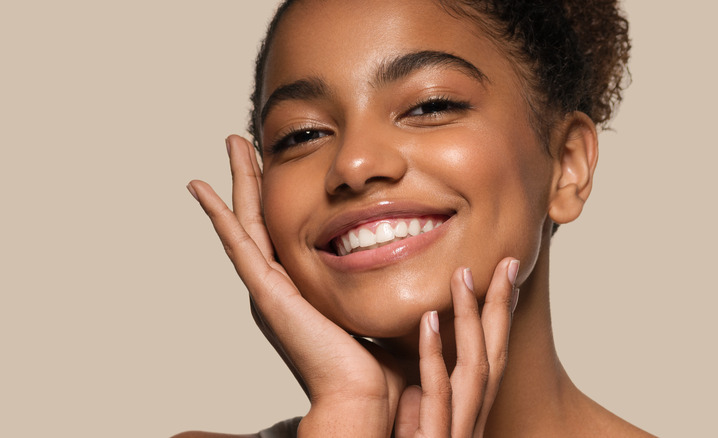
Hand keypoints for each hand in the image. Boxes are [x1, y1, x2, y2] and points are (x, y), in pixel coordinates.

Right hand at [187, 135, 403, 435]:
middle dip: (253, 178)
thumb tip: (407, 261)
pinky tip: (202, 189)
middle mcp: (279, 286)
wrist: (363, 398)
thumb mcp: (377, 311)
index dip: (277, 196)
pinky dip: (218, 214)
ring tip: (232, 145)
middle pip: (260, 218)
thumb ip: (382, 287)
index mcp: (301, 290)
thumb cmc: (375, 367)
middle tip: (244, 142)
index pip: (283, 230)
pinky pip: (239, 243)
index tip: (275, 163)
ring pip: (246, 222)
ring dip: (238, 181)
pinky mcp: (267, 292)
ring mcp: (269, 288)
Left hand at [394, 260, 518, 437]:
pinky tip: (428, 319)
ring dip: (471, 317)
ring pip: (474, 369)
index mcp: (465, 422)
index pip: (489, 363)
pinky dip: (434, 354)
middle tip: (507, 262)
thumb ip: (417, 414)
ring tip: (463, 274)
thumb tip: (411, 392)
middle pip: (494, 358)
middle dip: (502, 309)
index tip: (507, 282)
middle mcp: (468, 427)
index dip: (500, 322)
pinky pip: (437, 395)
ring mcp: (456, 436)